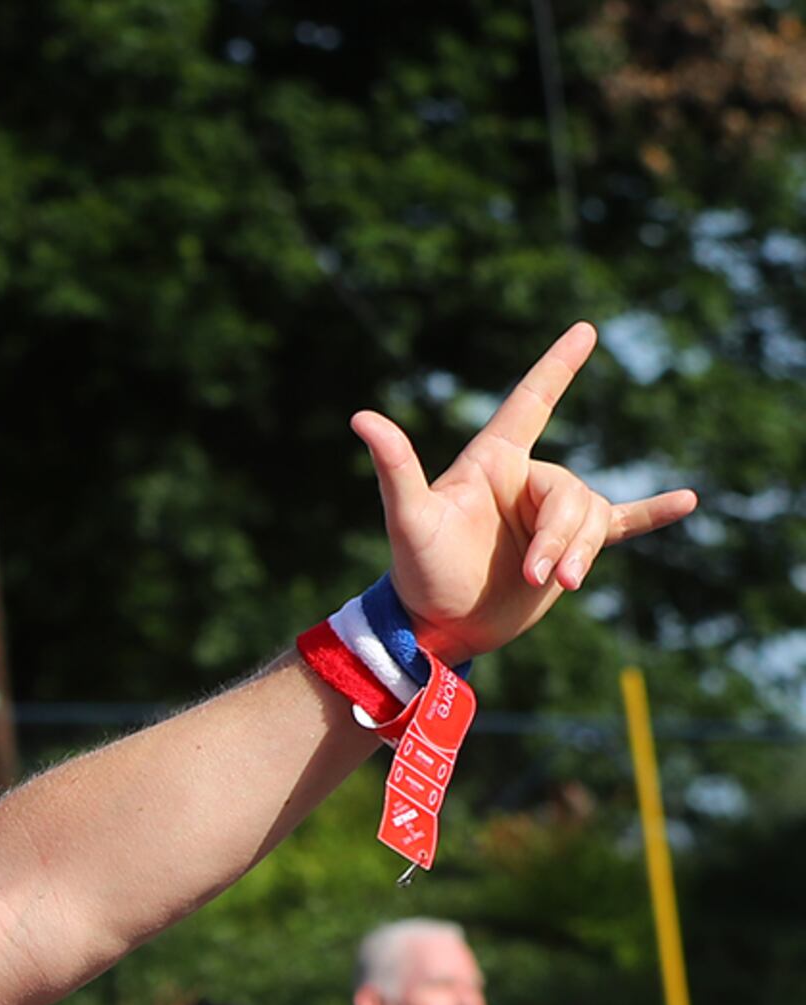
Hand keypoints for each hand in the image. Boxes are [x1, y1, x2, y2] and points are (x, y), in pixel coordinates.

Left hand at [355, 325, 697, 664]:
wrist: (439, 627)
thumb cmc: (418, 571)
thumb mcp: (409, 518)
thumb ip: (396, 467)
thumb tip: (361, 417)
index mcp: (493, 463)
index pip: (532, 402)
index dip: (557, 367)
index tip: (585, 330)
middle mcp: (525, 482)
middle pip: (571, 491)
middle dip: (560, 536)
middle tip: (537, 575)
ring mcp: (549, 515)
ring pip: (592, 517)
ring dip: (580, 552)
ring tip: (558, 584)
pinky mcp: (569, 548)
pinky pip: (621, 523)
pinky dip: (652, 513)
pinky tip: (688, 501)